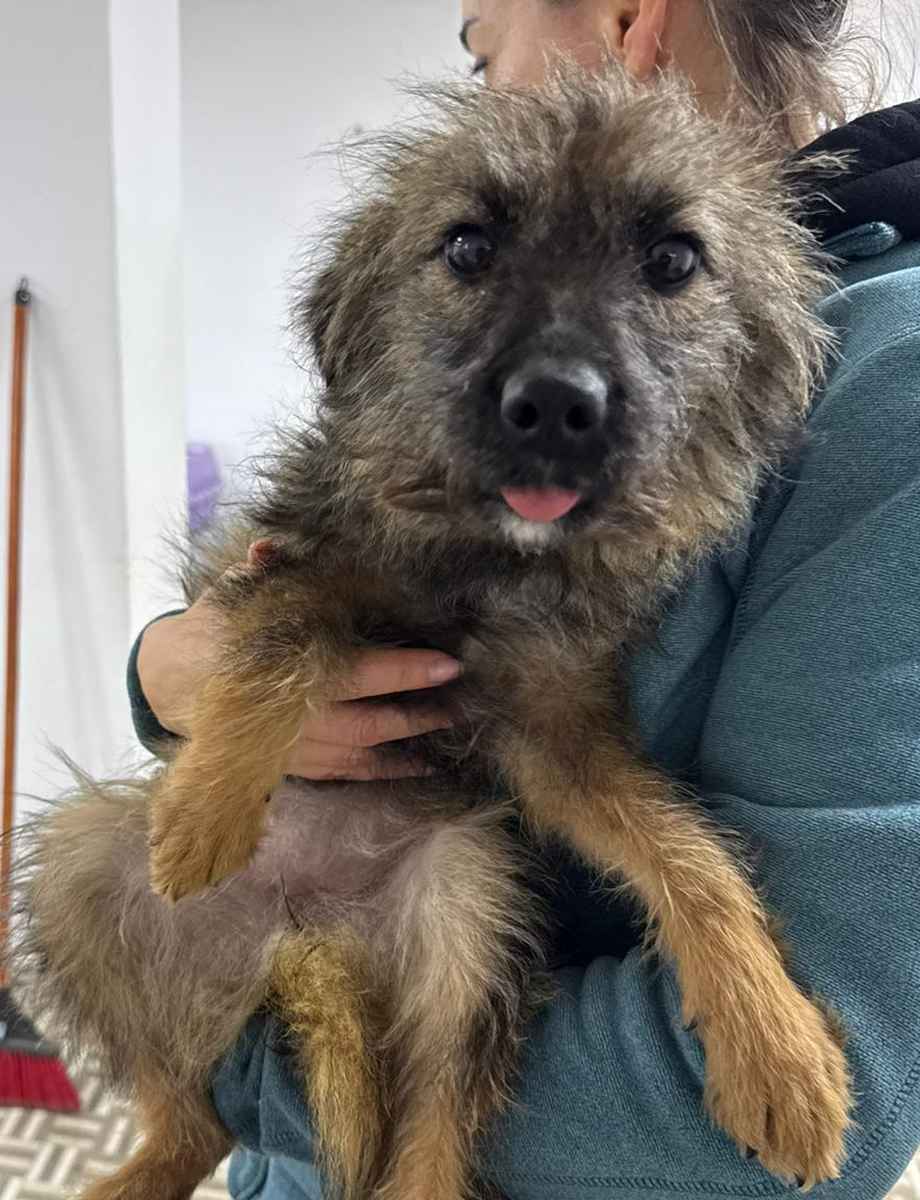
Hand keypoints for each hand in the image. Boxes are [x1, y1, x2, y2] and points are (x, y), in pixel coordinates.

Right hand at [136, 546, 459, 780]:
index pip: (361, 674)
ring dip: (408, 748)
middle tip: (466, 706)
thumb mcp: (231, 595)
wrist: (171, 684)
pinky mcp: (290, 766)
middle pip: (372, 721)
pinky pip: (343, 774)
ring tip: (450, 735)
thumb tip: (270, 544)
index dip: (408, 671)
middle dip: (421, 715)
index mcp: (290, 670)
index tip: (451, 665)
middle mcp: (296, 716)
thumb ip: (259, 571)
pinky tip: (416, 766)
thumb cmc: (215, 631)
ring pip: (362, 753)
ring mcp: (293, 748)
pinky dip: (380, 772)